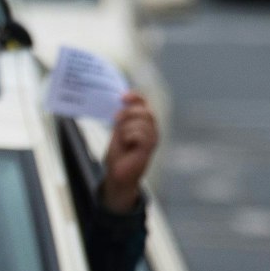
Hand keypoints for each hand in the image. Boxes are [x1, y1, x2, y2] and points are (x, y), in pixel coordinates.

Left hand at [100, 92, 157, 212]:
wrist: (118, 173)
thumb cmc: (119, 153)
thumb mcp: (118, 131)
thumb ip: (122, 117)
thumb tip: (122, 100)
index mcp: (144, 122)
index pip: (144, 104)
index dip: (135, 97)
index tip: (122, 96)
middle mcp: (151, 129)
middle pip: (144, 110)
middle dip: (128, 113)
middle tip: (116, 121)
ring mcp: (152, 138)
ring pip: (142, 122)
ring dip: (126, 128)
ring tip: (123, 139)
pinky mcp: (149, 148)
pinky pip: (141, 134)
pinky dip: (130, 136)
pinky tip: (128, 143)